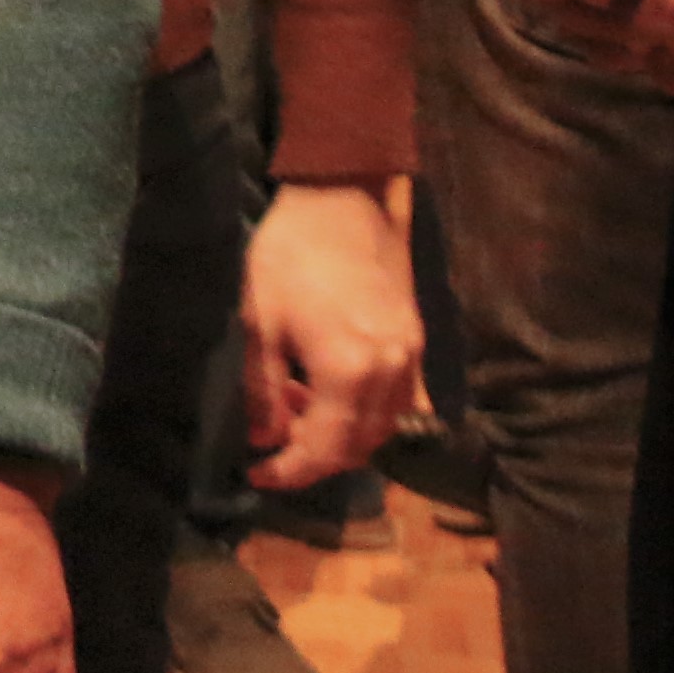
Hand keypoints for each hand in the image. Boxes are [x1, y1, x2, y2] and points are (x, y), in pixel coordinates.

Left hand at [241, 182, 422, 488]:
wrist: (343, 198)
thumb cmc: (289, 254)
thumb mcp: (257, 321)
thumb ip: (260, 387)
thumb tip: (261, 438)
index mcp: (352, 372)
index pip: (327, 448)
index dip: (291, 471)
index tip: (256, 474)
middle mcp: (393, 373)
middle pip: (362, 445)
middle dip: (316, 458)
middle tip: (270, 447)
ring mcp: (412, 357)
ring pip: (383, 425)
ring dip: (340, 435)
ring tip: (291, 411)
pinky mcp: (417, 340)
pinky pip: (396, 399)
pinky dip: (362, 411)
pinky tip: (323, 390)